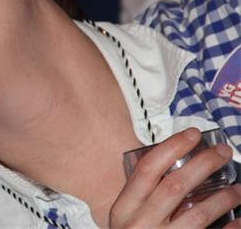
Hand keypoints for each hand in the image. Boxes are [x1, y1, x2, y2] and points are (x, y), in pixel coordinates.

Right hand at [111, 128, 240, 227]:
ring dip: (224, 197)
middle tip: (223, 152)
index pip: (146, 170)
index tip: (193, 134)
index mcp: (123, 210)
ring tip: (238, 188)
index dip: (171, 148)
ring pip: (198, 214)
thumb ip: (142, 199)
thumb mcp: (126, 221)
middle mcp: (139, 225)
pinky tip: (240, 221)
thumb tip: (174, 165)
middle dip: (203, 164)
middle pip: (174, 186)